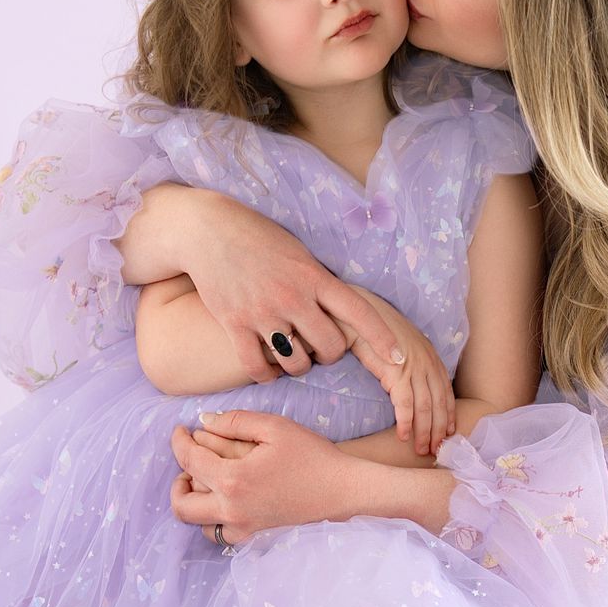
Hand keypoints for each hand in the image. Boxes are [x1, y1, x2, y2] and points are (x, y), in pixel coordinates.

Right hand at [161, 191, 409, 388]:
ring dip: (298, 366)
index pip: (359, 312)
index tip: (400, 358)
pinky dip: (267, 375)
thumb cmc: (257, 238)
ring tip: (292, 354)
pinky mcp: (234, 324)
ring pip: (297, 364)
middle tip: (318, 347)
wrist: (207, 230)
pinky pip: (258, 368)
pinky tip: (267, 370)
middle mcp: (293, 297)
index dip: (382, 338)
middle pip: (330, 349)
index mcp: (314, 276)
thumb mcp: (298, 252)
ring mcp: (263, 313)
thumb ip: (318, 281)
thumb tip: (341, 311)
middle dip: (329, 354)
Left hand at [168, 411, 360, 544]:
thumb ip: (235, 421)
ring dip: (195, 501)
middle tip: (189, 461)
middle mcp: (232, 509)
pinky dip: (213, 518)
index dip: (178, 441)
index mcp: (233, 480)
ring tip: (208, 481)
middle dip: (177, 480)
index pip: (188, 460)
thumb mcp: (275, 427)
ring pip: (198, 524)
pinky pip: (220, 533)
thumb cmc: (314, 456)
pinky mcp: (256, 536)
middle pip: (181, 503)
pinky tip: (226, 500)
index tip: (181, 430)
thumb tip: (204, 421)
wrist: (345, 491)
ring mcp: (243, 527)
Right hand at [332, 289, 455, 454]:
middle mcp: (427, 363)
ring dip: (425, 433)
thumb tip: (412, 387)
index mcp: (431, 358)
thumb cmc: (376, 330)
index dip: (449, 416)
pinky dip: (406, 423)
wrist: (359, 312)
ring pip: (426, 409)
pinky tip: (404, 436)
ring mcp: (414, 367)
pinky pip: (405, 405)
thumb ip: (411, 365)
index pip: (446, 393)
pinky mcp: (397, 372)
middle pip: (439, 405)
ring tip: (422, 450)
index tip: (449, 434)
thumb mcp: (401, 347)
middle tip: (436, 451)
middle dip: (439, 431)